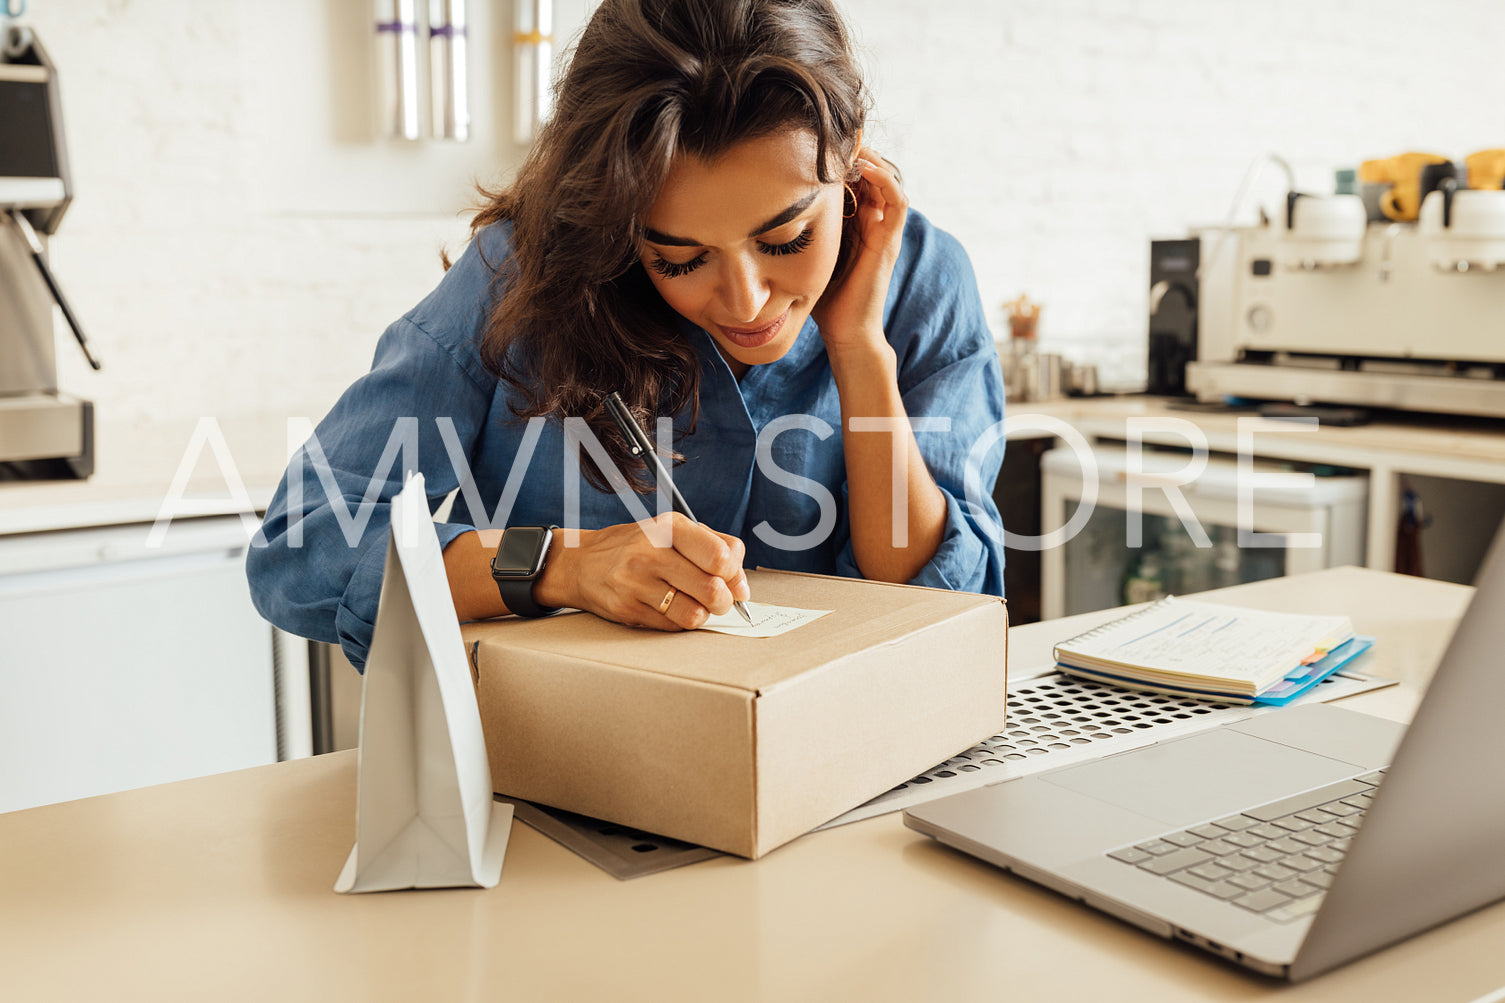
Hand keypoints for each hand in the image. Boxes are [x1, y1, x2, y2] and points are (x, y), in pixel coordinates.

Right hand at [537, 514, 748, 629]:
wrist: (581, 563)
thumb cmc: (637, 547)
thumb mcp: (673, 531)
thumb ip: (714, 547)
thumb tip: (742, 585)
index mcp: (669, 527)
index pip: (721, 557)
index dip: (735, 575)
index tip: (733, 581)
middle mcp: (651, 553)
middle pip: (712, 590)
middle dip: (724, 602)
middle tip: (719, 600)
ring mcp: (636, 583)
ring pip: (694, 615)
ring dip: (703, 615)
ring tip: (694, 605)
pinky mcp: (628, 609)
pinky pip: (673, 627)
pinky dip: (680, 623)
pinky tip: (671, 609)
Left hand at [811, 147, 909, 360]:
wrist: (843, 332)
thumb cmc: (821, 299)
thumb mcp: (803, 253)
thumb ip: (795, 231)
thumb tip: (759, 208)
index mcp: (855, 222)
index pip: (855, 175)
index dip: (842, 156)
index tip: (817, 140)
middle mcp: (873, 221)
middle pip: (874, 169)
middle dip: (857, 149)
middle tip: (834, 134)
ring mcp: (884, 230)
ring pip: (889, 178)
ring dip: (872, 157)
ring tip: (849, 143)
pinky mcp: (890, 241)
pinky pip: (898, 201)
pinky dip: (884, 179)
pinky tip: (862, 167)